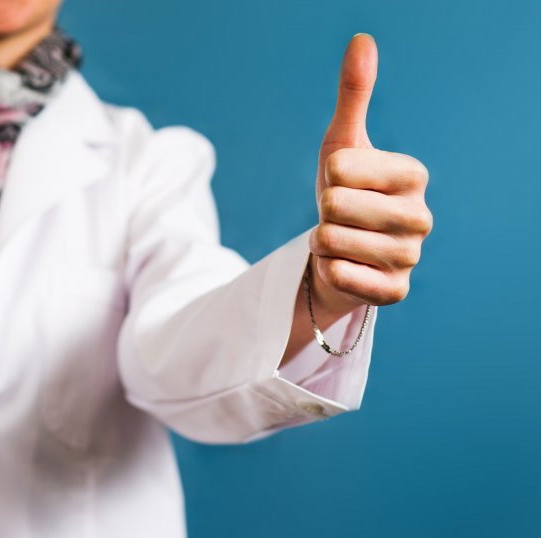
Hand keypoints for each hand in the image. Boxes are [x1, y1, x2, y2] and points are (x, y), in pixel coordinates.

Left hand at [309, 34, 431, 314]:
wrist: (338, 252)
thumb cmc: (344, 192)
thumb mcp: (342, 143)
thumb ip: (354, 95)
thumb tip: (362, 40)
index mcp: (414, 175)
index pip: (343, 167)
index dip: (329, 174)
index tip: (342, 182)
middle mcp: (421, 217)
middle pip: (336, 205)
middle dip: (323, 211)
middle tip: (339, 216)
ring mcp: (410, 258)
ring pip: (333, 241)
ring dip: (322, 241)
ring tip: (338, 239)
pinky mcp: (394, 292)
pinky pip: (340, 276)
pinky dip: (327, 270)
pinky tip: (340, 265)